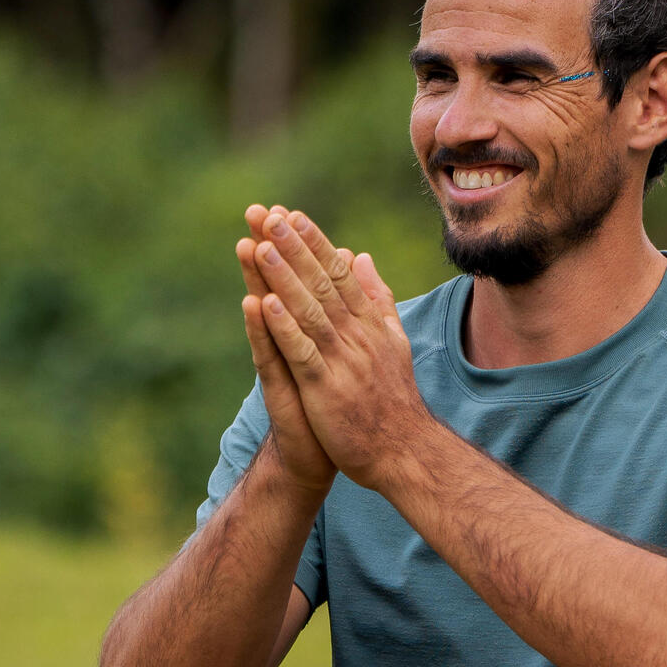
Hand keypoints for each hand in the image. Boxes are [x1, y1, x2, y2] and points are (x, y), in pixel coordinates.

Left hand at [246, 210, 428, 491]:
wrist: (404, 451)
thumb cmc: (393, 398)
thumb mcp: (392, 339)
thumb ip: (376, 298)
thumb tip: (362, 258)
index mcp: (370, 323)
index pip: (340, 274)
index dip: (315, 244)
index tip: (292, 215)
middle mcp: (358, 335)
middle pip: (323, 283)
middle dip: (295, 248)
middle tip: (270, 216)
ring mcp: (343, 361)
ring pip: (309, 311)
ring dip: (284, 278)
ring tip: (261, 247)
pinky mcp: (327, 388)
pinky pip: (302, 352)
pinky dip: (284, 327)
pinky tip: (264, 304)